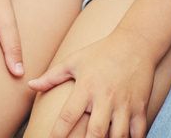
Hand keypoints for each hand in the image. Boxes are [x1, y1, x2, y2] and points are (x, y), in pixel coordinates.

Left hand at [29, 28, 155, 137]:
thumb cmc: (101, 51)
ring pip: (119, 135)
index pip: (68, 116)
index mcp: (86, 87)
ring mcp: (124, 103)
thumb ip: (52, 76)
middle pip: (96, 132)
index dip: (58, 133)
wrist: (136, 42)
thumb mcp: (74, 60)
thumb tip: (30, 85)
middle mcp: (105, 98)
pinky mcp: (140, 106)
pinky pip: (139, 131)